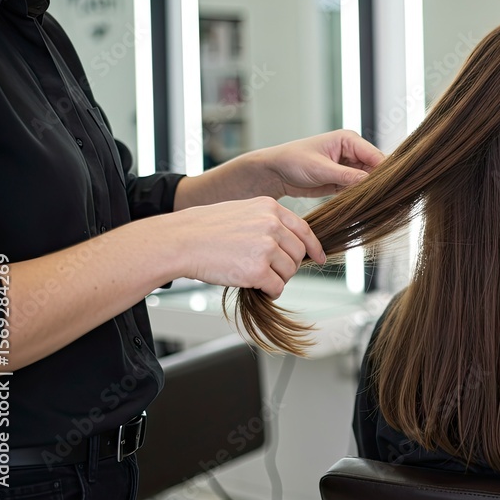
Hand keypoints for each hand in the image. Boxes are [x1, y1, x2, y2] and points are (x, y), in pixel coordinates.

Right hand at [162, 197, 325, 297]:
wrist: (180, 241)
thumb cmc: (204, 229)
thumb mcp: (241, 212)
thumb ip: (267, 223)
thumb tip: (287, 243)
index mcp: (270, 208)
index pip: (303, 229)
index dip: (313, 246)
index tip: (319, 257)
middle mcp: (271, 225)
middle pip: (298, 253)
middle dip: (289, 266)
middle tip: (271, 271)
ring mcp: (266, 247)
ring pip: (289, 271)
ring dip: (276, 279)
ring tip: (255, 276)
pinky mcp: (257, 270)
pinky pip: (277, 286)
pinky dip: (269, 291)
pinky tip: (255, 287)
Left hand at [257, 129, 384, 197]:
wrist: (275, 173)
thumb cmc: (293, 161)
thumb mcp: (320, 168)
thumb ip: (346, 176)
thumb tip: (370, 182)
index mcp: (349, 140)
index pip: (375, 156)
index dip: (384, 172)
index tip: (388, 188)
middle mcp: (352, 151)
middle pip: (375, 169)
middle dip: (377, 184)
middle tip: (380, 200)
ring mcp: (348, 167)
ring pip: (368, 181)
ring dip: (368, 192)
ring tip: (370, 204)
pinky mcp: (343, 180)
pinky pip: (358, 189)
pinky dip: (359, 197)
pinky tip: (360, 206)